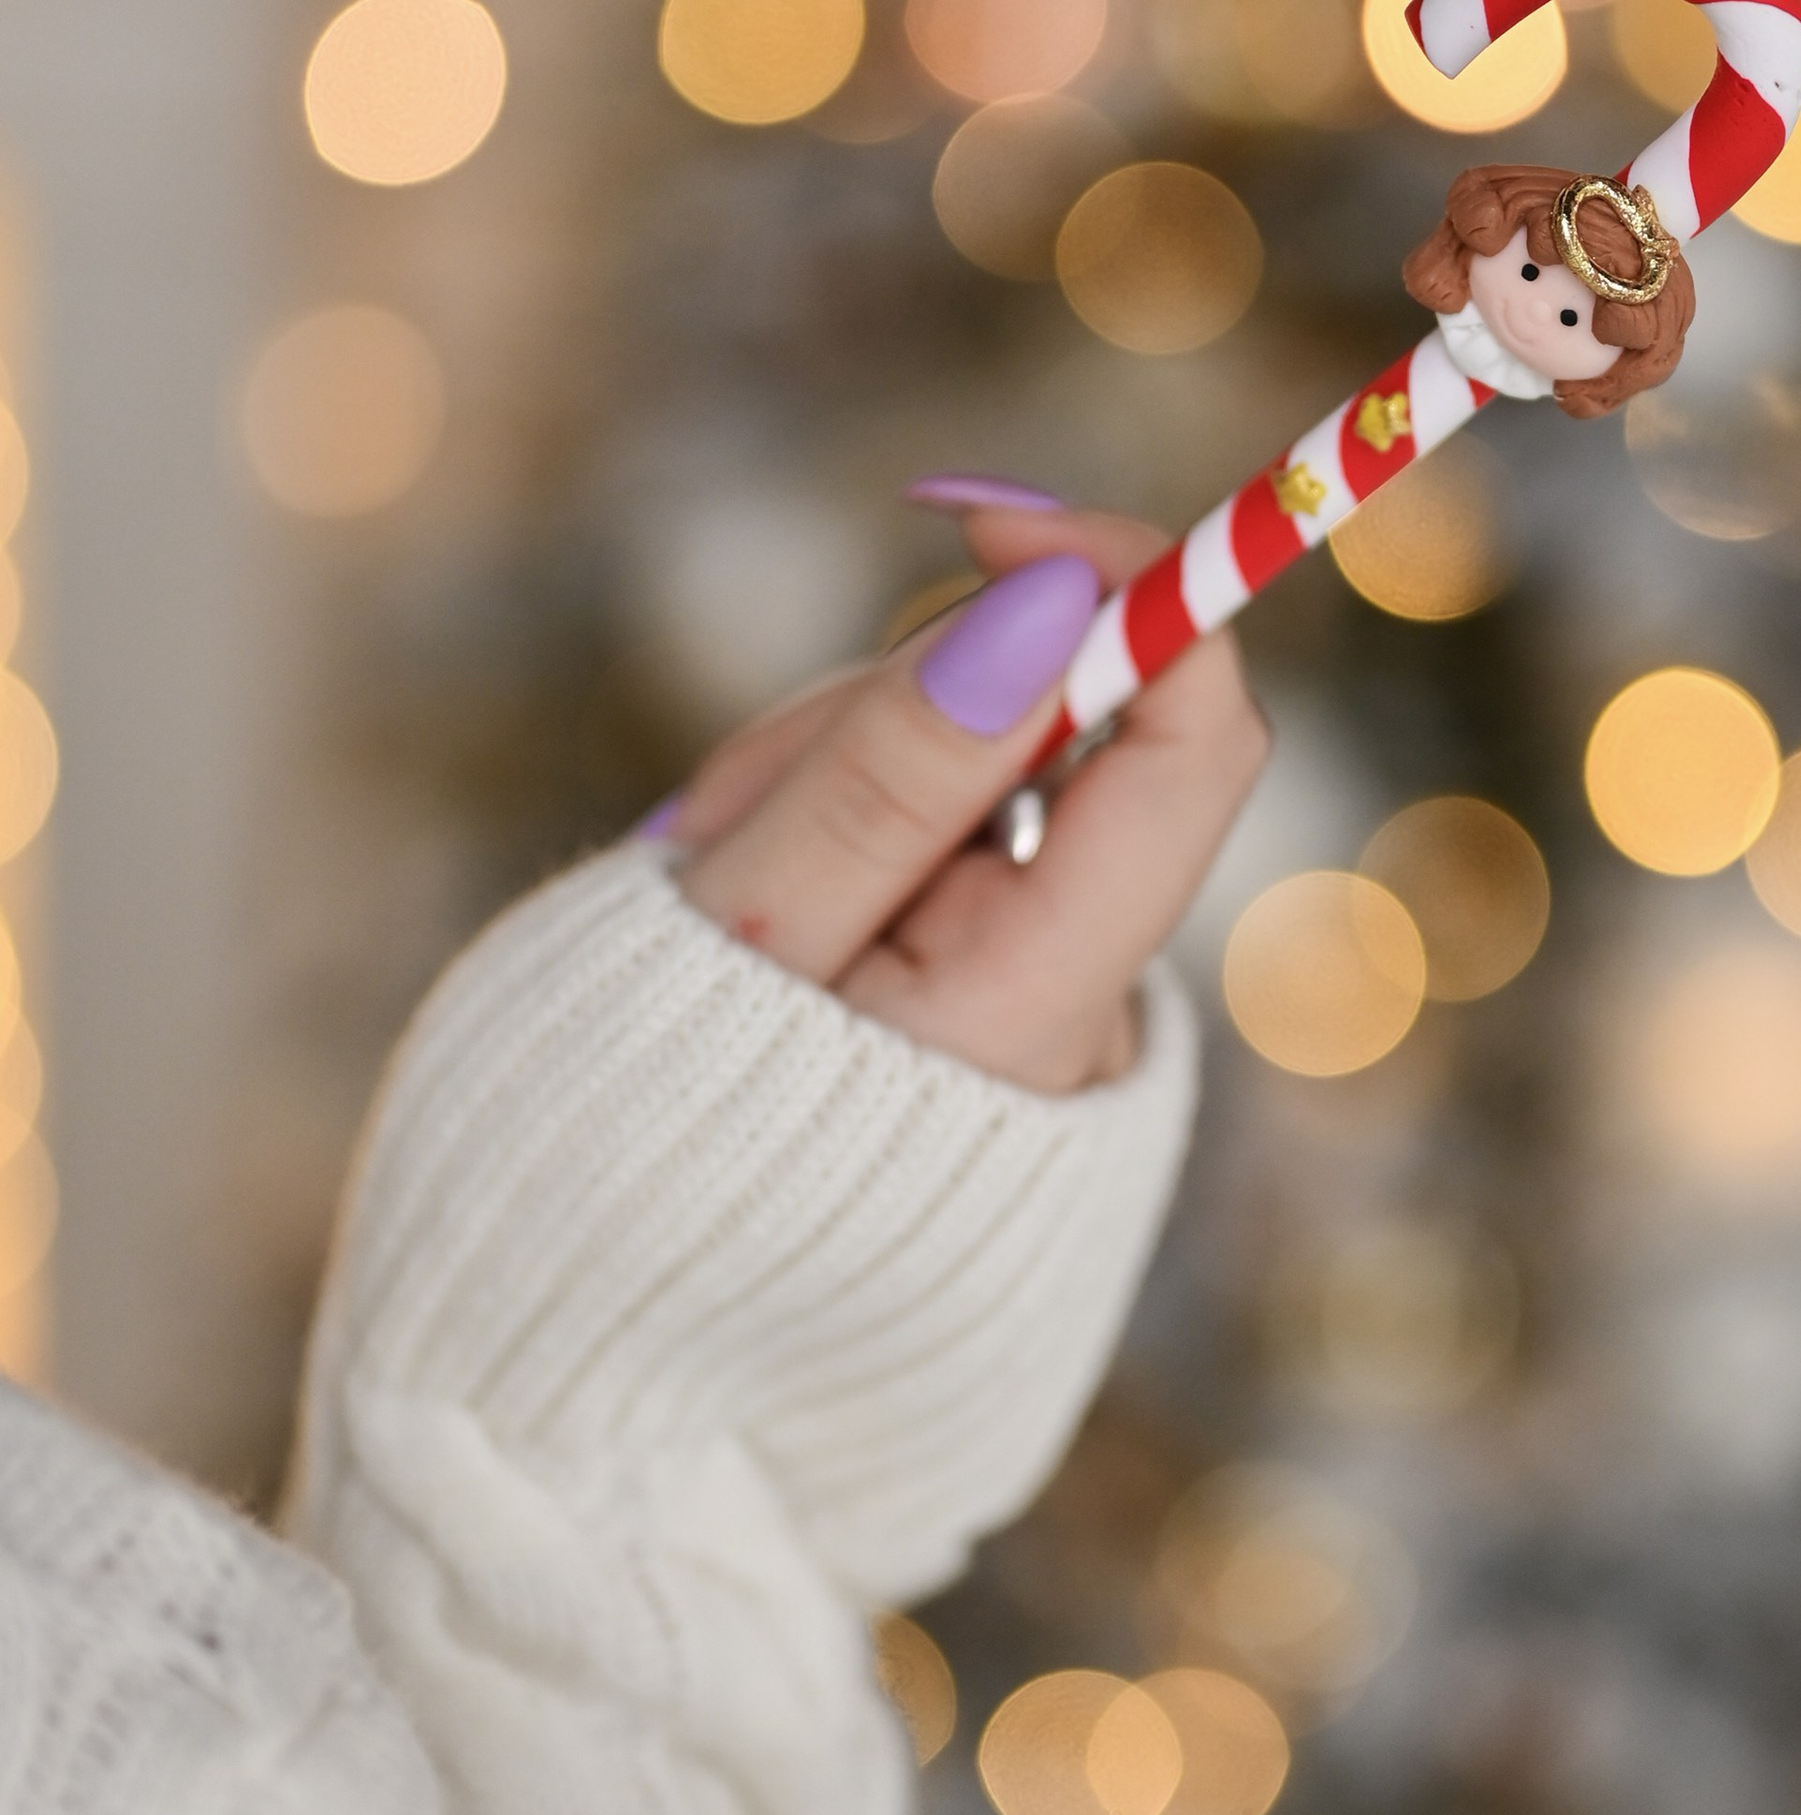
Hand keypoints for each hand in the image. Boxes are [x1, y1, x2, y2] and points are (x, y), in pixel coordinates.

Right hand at [664, 495, 1267, 1094]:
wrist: (596, 1294)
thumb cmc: (646, 1125)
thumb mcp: (743, 926)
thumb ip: (893, 766)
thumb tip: (1058, 601)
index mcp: (1038, 1014)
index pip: (1191, 746)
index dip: (1129, 595)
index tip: (987, 520)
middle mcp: (1075, 1015)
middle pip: (1052, 737)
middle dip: (897, 708)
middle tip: (733, 807)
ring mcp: (1028, 1006)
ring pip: (968, 770)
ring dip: (834, 770)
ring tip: (708, 880)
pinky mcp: (967, 986)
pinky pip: (927, 835)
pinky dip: (832, 828)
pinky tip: (746, 903)